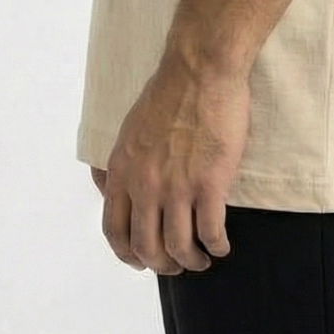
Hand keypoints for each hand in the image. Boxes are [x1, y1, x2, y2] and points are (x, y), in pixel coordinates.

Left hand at [93, 50, 250, 275]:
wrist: (201, 68)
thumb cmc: (170, 91)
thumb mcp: (129, 127)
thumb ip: (123, 162)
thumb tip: (111, 188)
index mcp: (123, 169)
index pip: (114, 230)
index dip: (127, 254)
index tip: (141, 261)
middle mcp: (145, 184)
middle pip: (146, 248)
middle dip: (162, 265)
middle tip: (176, 265)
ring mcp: (177, 186)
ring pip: (179, 247)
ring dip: (191, 261)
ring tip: (202, 259)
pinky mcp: (209, 182)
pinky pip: (211, 232)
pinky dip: (216, 246)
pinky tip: (222, 245)